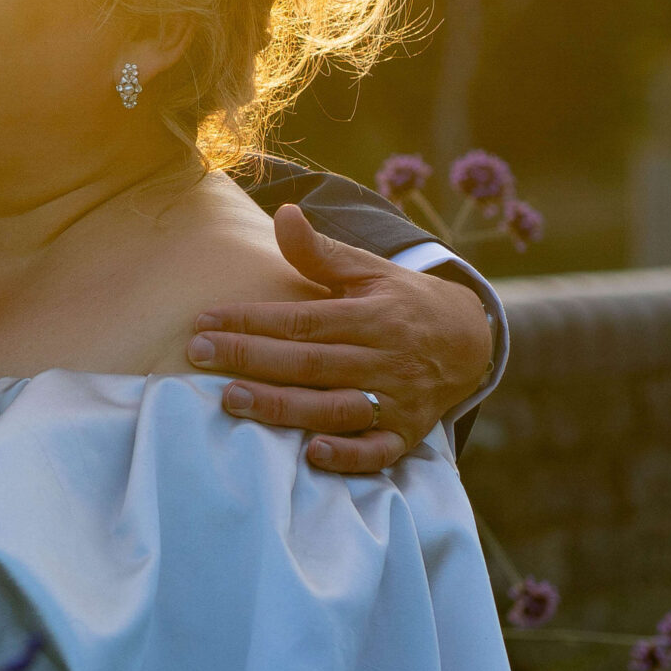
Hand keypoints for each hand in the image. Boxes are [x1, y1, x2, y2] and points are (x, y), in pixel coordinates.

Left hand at [189, 204, 493, 473]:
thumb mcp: (369, 270)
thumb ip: (320, 251)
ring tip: (233, 401)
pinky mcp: (407, 434)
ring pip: (336, 408)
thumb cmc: (402, 302)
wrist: (471, 340)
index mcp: (373, 317)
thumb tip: (284, 213)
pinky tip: (312, 454)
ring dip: (285, 408)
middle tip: (199, 355)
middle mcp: (386, 359)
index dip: (251, 321)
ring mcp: (397, 400)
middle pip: (311, 363)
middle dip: (252, 359)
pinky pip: (378, 452)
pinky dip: (349, 457)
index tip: (204, 321)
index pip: (303, 321)